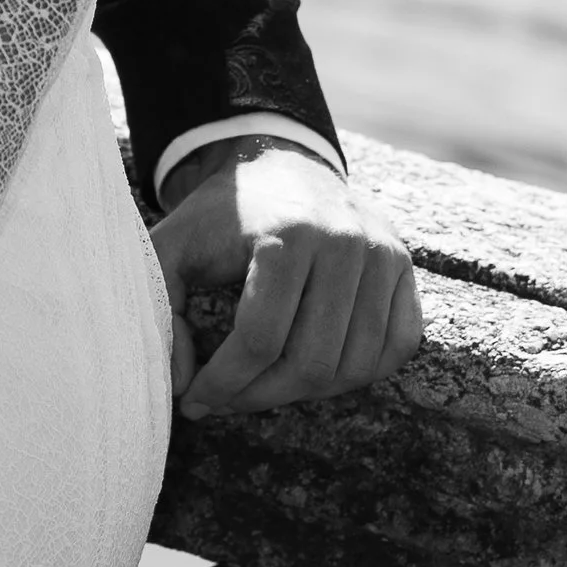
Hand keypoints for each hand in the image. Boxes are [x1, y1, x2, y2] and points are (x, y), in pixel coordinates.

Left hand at [151, 143, 424, 417]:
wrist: (279, 164)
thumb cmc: (220, 216)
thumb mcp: (170, 247)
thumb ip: (162, 311)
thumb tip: (181, 384)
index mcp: (283, 235)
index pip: (259, 339)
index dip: (223, 383)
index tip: (195, 401)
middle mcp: (342, 242)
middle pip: (311, 362)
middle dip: (260, 397)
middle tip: (226, 402)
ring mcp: (381, 253)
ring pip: (354, 365)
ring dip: (304, 394)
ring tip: (262, 388)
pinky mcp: (405, 265)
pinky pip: (396, 347)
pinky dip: (358, 374)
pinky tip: (314, 372)